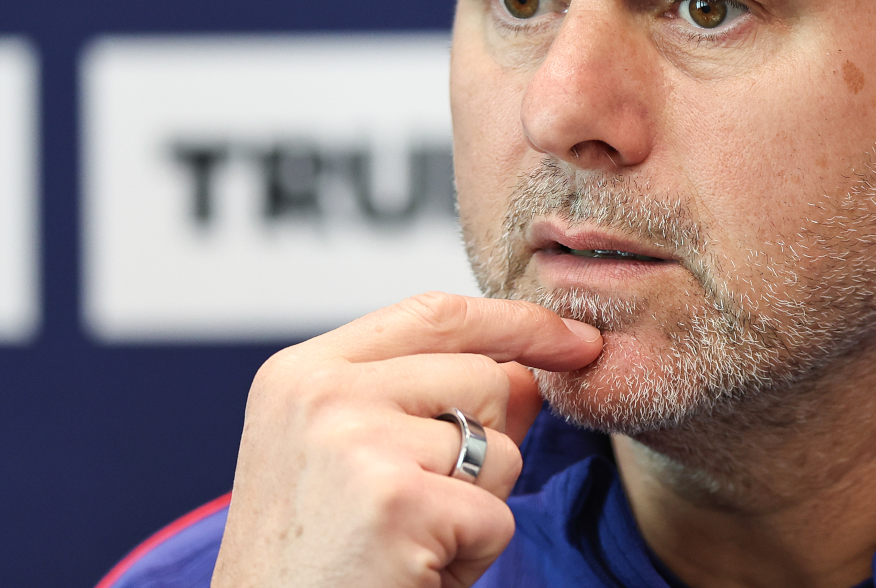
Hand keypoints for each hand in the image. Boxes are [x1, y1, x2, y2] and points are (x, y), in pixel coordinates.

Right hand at [211, 293, 603, 587]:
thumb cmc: (312, 566)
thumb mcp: (360, 464)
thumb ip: (440, 405)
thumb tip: (529, 369)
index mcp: (302, 374)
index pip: (435, 314)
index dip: (516, 322)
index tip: (573, 340)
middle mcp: (323, 394)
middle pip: (483, 378)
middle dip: (484, 447)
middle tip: (419, 508)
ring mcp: (358, 442)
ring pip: (499, 449)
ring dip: (475, 508)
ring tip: (408, 542)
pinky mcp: (398, 501)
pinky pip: (496, 516)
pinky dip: (473, 556)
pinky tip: (414, 571)